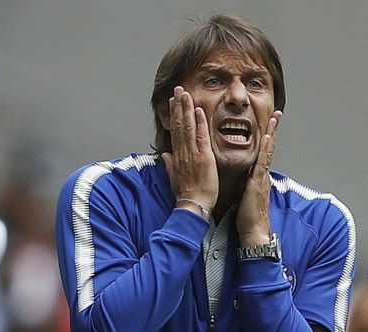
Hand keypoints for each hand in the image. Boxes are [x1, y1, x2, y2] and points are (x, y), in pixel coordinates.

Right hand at [162, 86, 218, 215]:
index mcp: (177, 157)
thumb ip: (169, 165)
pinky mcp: (203, 157)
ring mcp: (192, 154)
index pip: (175, 131)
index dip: (174, 115)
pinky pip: (201, 136)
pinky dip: (199, 123)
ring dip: (186, 109)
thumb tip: (165, 156)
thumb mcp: (174, 179)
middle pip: (179, 124)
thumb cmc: (186, 195)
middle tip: (178, 89)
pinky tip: (198, 110)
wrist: (193, 205)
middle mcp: (182, 153)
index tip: (173, 102)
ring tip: (185, 93)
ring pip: (188, 127)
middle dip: (178, 106)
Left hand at [237, 111, 282, 245]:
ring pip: (268, 151)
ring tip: (275, 118)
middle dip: (272, 130)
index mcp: (257, 176)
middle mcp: (262, 174)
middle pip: (268, 148)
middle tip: (276, 113)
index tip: (267, 123)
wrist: (252, 231)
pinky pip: (262, 163)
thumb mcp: (243, 194)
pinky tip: (266, 138)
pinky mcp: (258, 183)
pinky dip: (265, 150)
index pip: (262, 153)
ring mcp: (262, 178)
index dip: (265, 138)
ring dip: (272, 134)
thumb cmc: (246, 216)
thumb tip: (239, 175)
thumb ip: (243, 183)